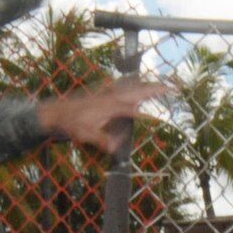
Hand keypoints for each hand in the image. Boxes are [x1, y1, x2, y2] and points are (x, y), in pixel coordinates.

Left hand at [39, 76, 168, 155]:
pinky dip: (136, 84)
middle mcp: (112, 96)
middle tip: (173, 87)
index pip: (134, 108)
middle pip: (139, 90)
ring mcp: (109, 93)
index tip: (160, 117)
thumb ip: (102, 140)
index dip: (147, 113)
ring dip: (148, 84)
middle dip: (156, 88)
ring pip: (133, 85)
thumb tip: (114, 149)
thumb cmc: (73, 124)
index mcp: (111, 106)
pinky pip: (125, 85)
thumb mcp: (86, 134)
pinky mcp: (105, 92)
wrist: (59, 112)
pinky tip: (139, 83)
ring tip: (163, 84)